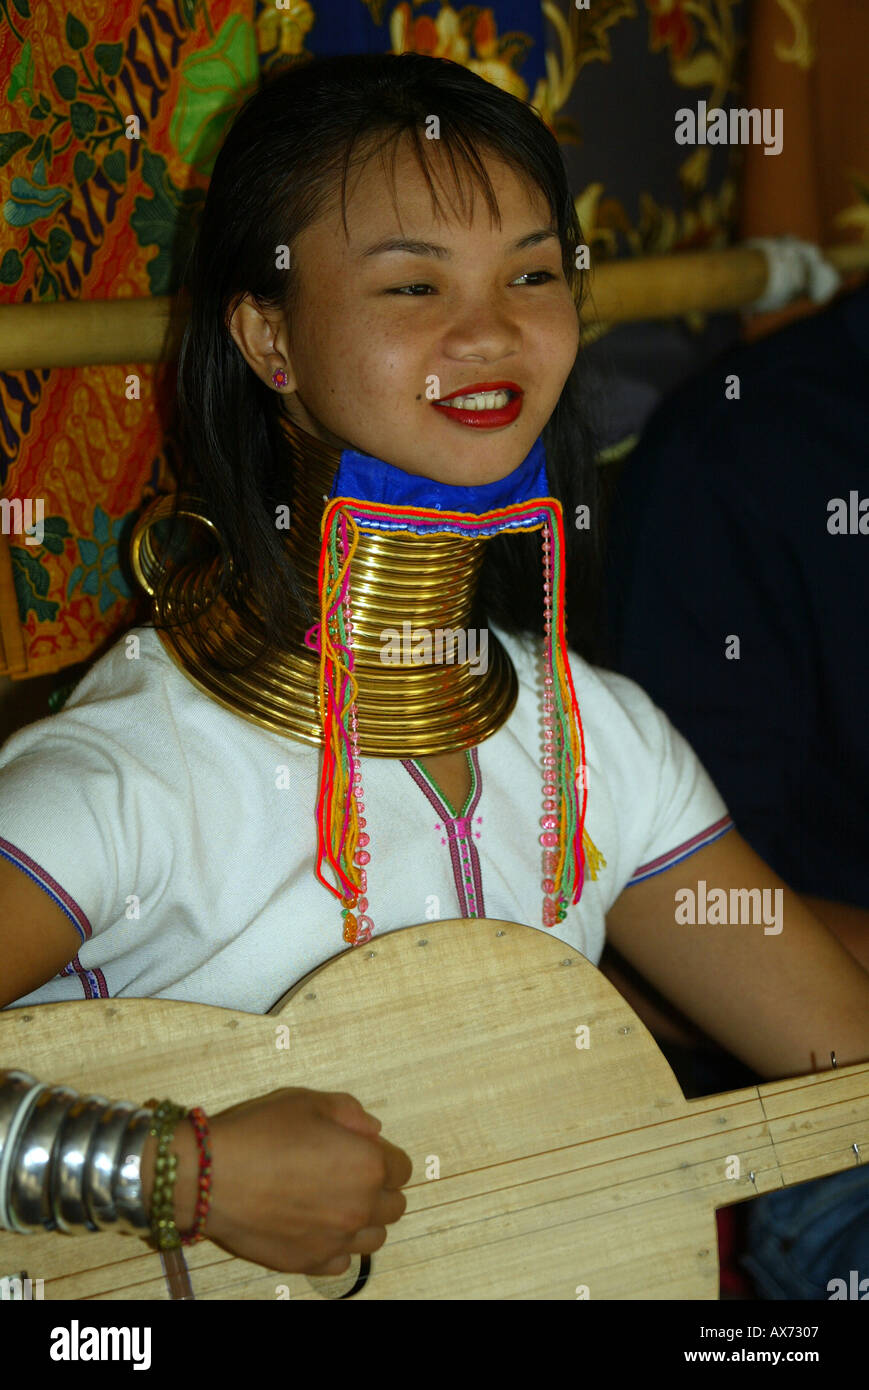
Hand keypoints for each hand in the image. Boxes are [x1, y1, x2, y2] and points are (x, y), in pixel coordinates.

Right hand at [195, 1087, 411, 1274]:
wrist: (208, 1176)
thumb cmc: (259, 1132)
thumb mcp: (308, 1101)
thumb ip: (350, 1112)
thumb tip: (372, 1129)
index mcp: (367, 1165)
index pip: (402, 1167)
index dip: (384, 1155)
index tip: (362, 1150)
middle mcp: (359, 1208)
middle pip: (393, 1205)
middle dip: (379, 1188)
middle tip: (348, 1174)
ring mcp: (335, 1240)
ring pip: (373, 1238)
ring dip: (363, 1220)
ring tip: (334, 1202)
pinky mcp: (308, 1263)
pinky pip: (342, 1263)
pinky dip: (336, 1246)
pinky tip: (315, 1227)